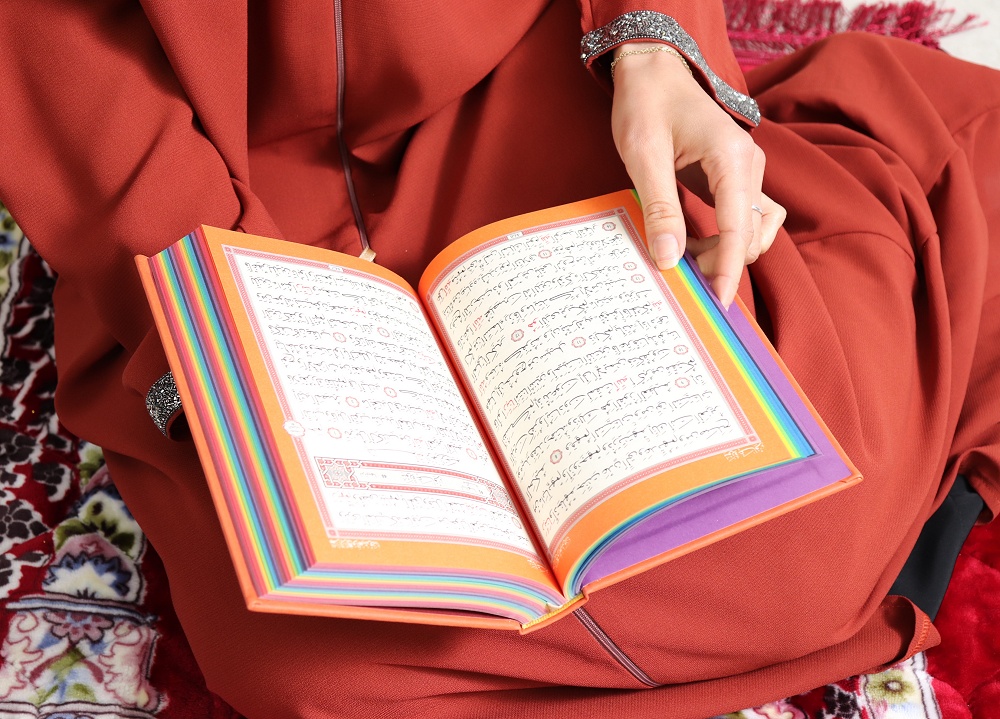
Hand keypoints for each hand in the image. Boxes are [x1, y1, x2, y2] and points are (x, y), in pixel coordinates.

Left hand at [610, 43, 784, 307]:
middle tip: (676, 270)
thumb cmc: (646, 105)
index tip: (719, 303)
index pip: (739, 228)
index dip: (730, 270)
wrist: (654, 72)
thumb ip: (660, 207)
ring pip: (753, 230)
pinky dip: (726, 238)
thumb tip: (669, 258)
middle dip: (721, 261)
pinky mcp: (737, 177)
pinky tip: (693, 241)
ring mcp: (748, 171)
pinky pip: (745, 218)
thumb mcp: (643, 155)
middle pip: (751, 235)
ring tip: (683, 252)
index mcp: (731, 157)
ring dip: (725, 251)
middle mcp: (750, 165)